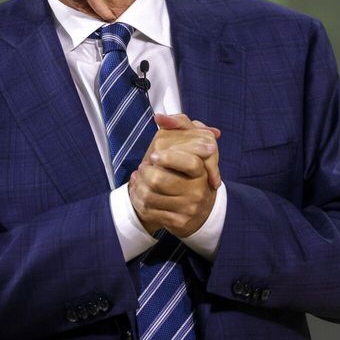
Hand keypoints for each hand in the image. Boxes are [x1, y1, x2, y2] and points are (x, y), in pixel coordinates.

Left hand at [128, 113, 220, 237]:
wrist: (197, 208)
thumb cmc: (189, 169)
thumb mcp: (190, 142)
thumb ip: (179, 123)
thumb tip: (159, 117)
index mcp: (202, 169)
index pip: (189, 162)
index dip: (169, 158)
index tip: (154, 155)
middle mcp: (199, 190)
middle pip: (160, 180)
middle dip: (145, 173)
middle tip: (142, 167)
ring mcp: (189, 208)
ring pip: (150, 196)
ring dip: (138, 186)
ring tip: (138, 178)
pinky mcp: (179, 222)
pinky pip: (150, 211)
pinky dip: (139, 201)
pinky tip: (137, 192)